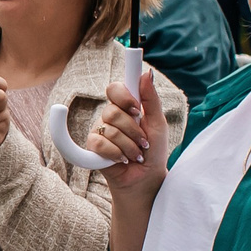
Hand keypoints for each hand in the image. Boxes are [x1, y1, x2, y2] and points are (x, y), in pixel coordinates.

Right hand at [84, 70, 168, 196]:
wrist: (146, 177)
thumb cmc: (153, 151)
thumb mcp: (158, 123)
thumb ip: (151, 99)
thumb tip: (146, 73)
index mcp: (125, 107)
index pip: (115, 89)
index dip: (123, 96)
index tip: (136, 108)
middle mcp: (110, 117)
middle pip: (113, 111)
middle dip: (133, 130)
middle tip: (143, 141)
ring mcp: (99, 131)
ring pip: (109, 130)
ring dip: (129, 146)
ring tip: (136, 155)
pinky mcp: (92, 147)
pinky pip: (99, 143)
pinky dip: (116, 154)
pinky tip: (122, 160)